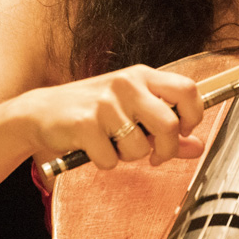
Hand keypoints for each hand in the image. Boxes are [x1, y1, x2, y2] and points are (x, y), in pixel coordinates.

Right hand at [20, 64, 204, 169]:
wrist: (40, 111)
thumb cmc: (89, 110)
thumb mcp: (130, 111)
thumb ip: (164, 128)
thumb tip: (198, 146)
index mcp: (141, 76)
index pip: (188, 89)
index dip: (193, 116)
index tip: (183, 131)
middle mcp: (125, 84)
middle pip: (169, 124)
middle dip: (166, 149)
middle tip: (155, 155)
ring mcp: (105, 103)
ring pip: (139, 147)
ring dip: (128, 157)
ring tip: (112, 145)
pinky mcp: (85, 124)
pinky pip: (110, 159)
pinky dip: (104, 162)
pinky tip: (92, 148)